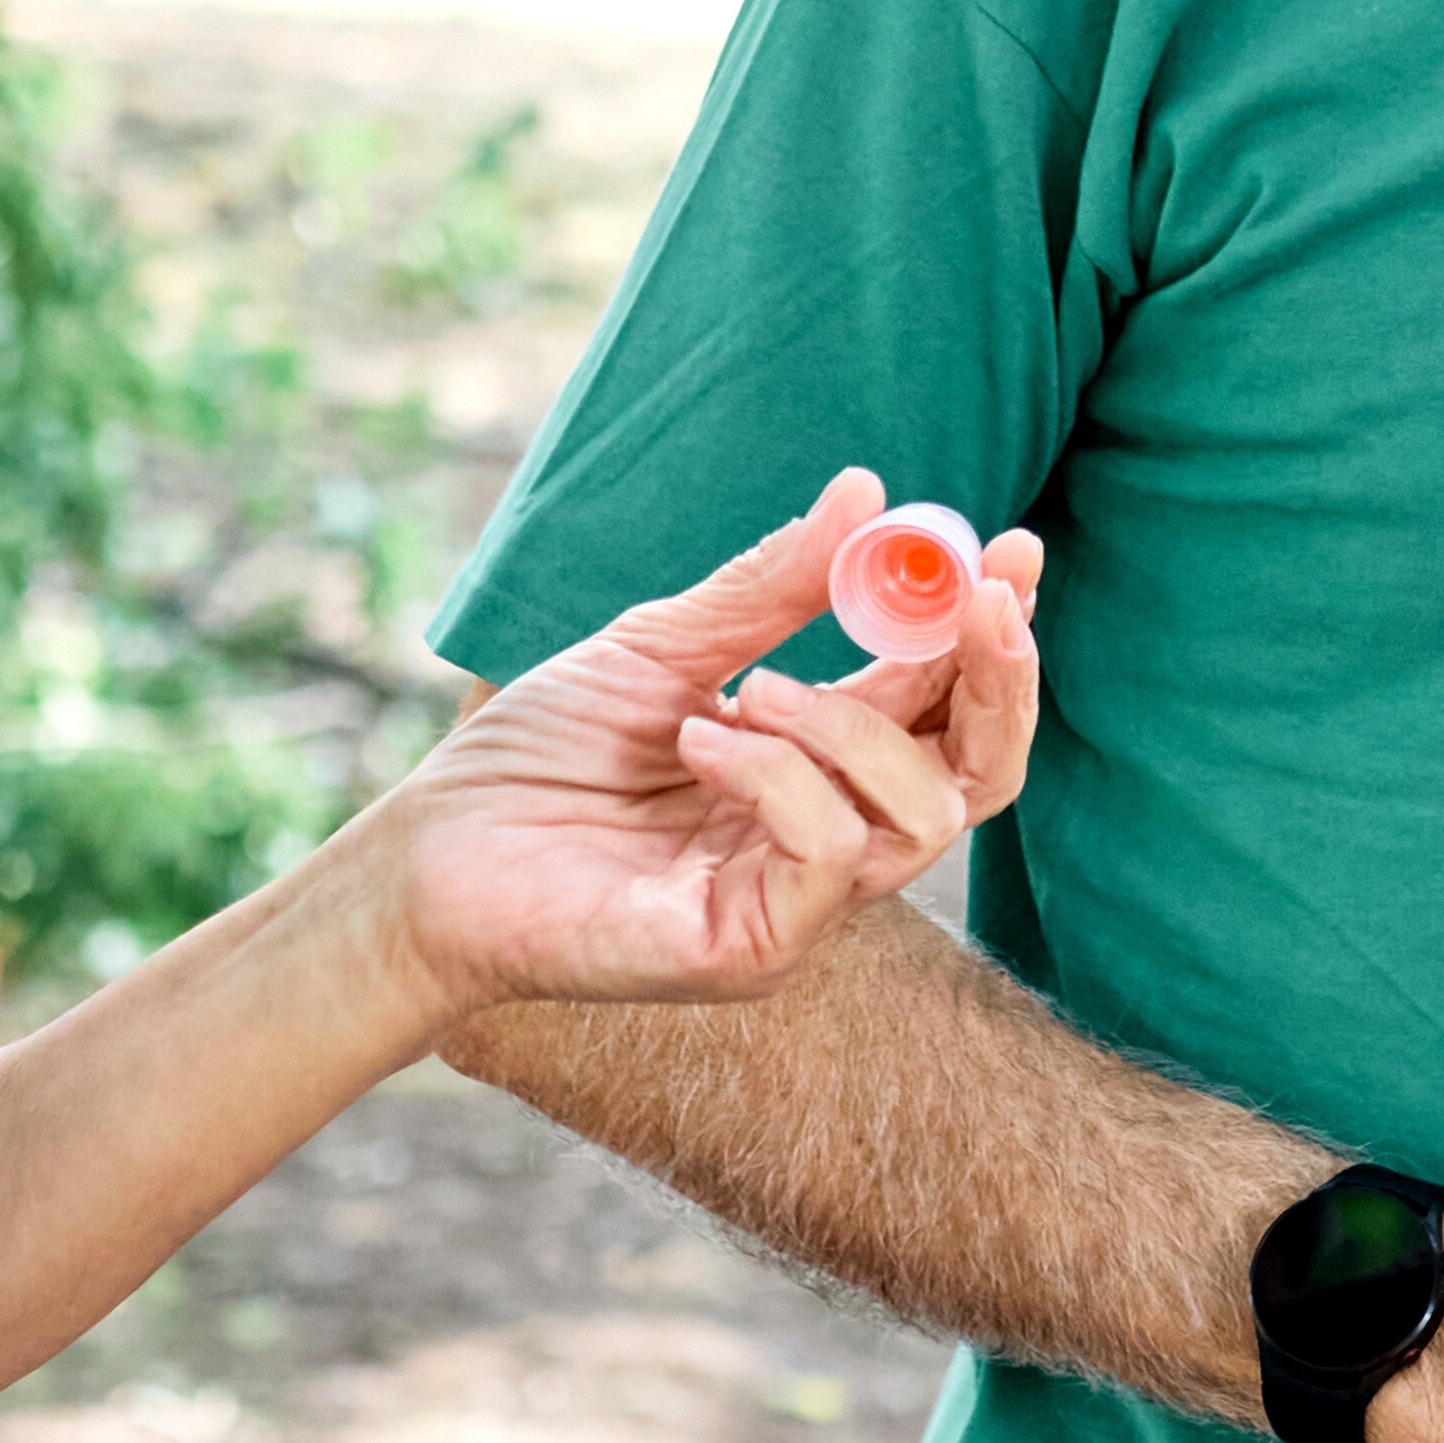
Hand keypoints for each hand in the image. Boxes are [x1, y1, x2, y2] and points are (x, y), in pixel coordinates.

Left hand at [354, 468, 1044, 1010]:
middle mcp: (828, 837)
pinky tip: (701, 744)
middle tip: (979, 601)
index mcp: (818, 762)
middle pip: (979, 776)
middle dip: (993, 682)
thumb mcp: (661, 645)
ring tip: (750, 693)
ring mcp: (799, 902)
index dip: (992, 632)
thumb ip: (769, 588)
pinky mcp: (753, 948)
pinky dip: (780, 780)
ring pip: (919, 819)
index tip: (1013, 550)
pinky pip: (830, 858)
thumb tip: (866, 494)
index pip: (946, 704)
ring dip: (850, 730)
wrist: (429, 853)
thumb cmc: (536, 757)